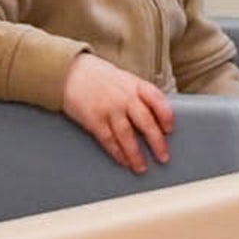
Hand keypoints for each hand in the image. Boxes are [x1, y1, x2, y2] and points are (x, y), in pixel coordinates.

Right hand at [60, 52, 174, 171]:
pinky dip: (117, 153)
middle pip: (146, 122)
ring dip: (136, 154)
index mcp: (135, 85)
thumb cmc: (97, 75)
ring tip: (141, 167)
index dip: (166, 116)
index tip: (170, 129)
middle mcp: (124, 97)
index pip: (157, 100)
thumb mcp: (123, 78)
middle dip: (157, 142)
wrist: (68, 72)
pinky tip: (123, 161)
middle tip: (163, 157)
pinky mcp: (94, 120)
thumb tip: (154, 114)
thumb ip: (138, 94)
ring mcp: (109, 109)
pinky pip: (108, 140)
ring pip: (127, 136)